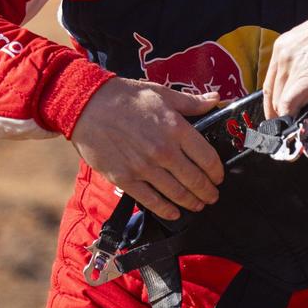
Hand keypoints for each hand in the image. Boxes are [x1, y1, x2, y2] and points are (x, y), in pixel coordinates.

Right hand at [71, 78, 225, 220]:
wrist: (88, 106)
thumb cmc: (127, 97)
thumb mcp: (164, 94)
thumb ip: (193, 103)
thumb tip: (217, 101)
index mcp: (177, 129)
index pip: (208, 158)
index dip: (217, 171)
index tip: (219, 176)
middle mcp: (164, 151)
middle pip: (195, 179)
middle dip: (208, 191)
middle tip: (212, 196)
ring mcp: (144, 167)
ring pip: (176, 193)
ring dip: (191, 202)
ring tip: (199, 205)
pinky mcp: (125, 178)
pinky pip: (150, 200)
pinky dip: (165, 210)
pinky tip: (174, 213)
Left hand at [262, 0, 307, 118]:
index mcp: (284, 45)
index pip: (271, 81)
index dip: (276, 100)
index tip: (284, 111)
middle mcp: (282, 55)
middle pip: (273, 94)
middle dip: (281, 112)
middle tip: (293, 122)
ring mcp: (292, 67)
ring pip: (280, 102)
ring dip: (290, 116)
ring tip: (302, 124)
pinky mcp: (305, 80)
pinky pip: (290, 106)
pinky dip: (294, 119)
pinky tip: (303, 123)